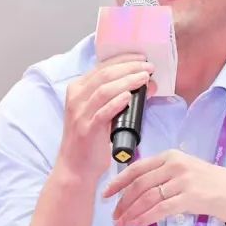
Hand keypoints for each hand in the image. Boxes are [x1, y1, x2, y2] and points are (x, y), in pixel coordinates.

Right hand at [55, 54, 154, 178]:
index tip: (142, 58)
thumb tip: (147, 82)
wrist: (75, 167)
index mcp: (78, 89)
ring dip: (127, 81)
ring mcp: (80, 114)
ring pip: (104, 90)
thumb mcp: (101, 113)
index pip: (102, 67)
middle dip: (129, 68)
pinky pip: (102, 113)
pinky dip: (116, 103)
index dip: (124, 60)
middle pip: (105, 75)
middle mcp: (76, 98)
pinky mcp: (87, 130)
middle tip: (149, 67)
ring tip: (145, 78)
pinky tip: (129, 97)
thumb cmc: (91, 139)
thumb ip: (119, 97)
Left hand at [102, 149, 225, 225]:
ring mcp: (183, 180)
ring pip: (147, 197)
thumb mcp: (185, 171)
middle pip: (139, 184)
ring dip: (131, 213)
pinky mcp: (190, 196)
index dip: (118, 182)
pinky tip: (137, 225)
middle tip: (114, 217)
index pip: (137, 168)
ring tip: (122, 225)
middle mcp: (175, 165)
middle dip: (122, 202)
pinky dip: (146, 218)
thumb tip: (136, 192)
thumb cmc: (212, 184)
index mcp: (170, 156)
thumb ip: (163, 176)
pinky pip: (161, 209)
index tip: (106, 194)